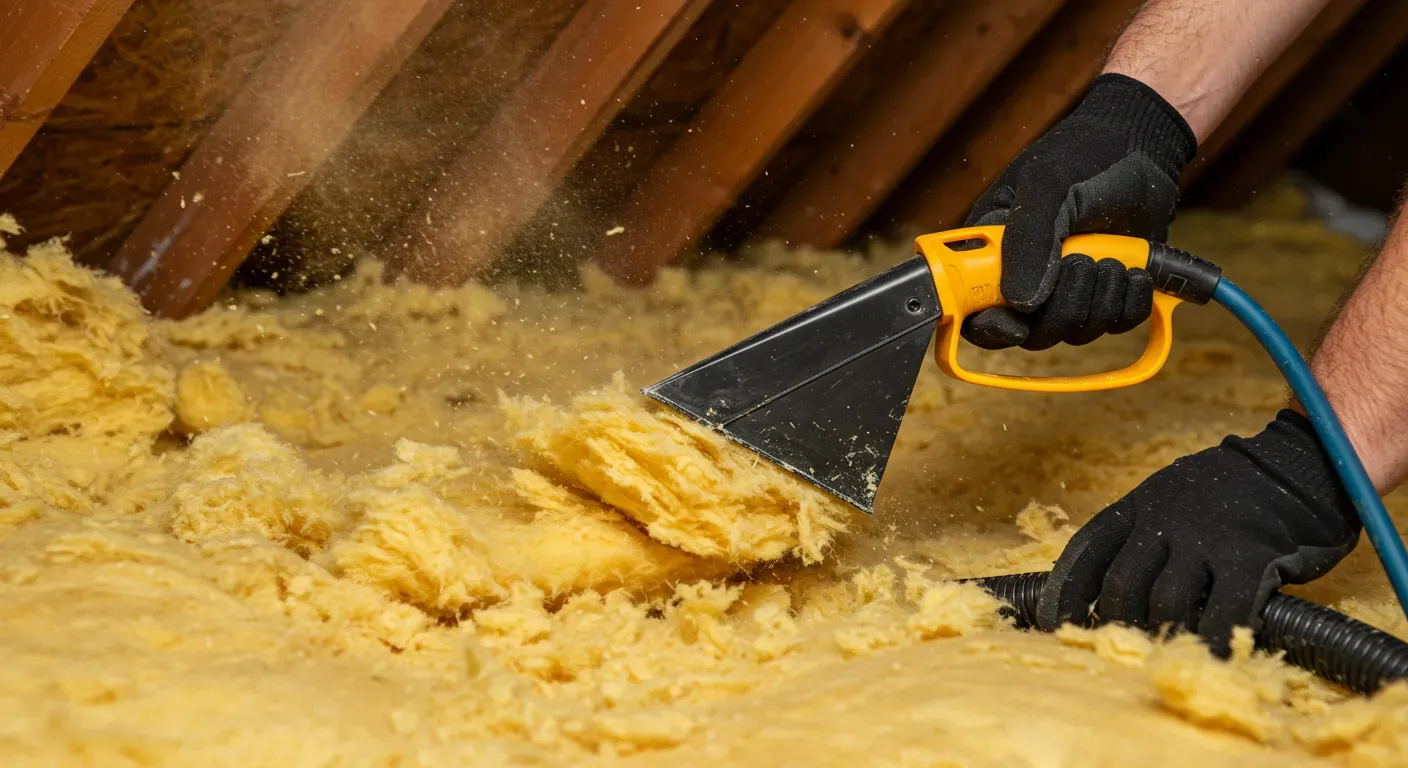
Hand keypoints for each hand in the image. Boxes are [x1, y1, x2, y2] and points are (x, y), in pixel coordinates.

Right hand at [963, 73, 1196, 350]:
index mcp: (991, 254)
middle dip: (1064, 306)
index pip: (974, 312)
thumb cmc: (1081, 156)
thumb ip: (1027, 242)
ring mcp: (1066, 291)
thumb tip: (1021, 302)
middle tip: (1085, 263)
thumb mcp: (1046, 186)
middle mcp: (1024, 280)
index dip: (990, 328)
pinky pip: (1115, 325)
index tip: (1015, 324)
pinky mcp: (1105, 295)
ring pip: (1074, 331)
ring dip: (1101, 300)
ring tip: (1114, 257)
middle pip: (1030, 333)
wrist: (1141, 148)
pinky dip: (1129, 302)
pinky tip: (1134, 271)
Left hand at [1035, 409, 1360, 654]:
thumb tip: (1105, 584)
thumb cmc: (1228, 491)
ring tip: (1160, 651)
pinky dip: (1209, 639)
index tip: (1053, 621)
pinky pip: (1221, 610)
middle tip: (1119, 644)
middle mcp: (1162, 521)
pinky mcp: (1247, 557)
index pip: (1086, 551)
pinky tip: (1206, 657)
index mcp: (1137, 506)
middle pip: (1119, 583)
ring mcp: (1204, 539)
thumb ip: (1141, 532)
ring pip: (1162, 601)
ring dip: (1158, 633)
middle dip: (1113, 621)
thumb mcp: (1169, 496)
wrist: (1295, 464)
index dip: (1064, 590)